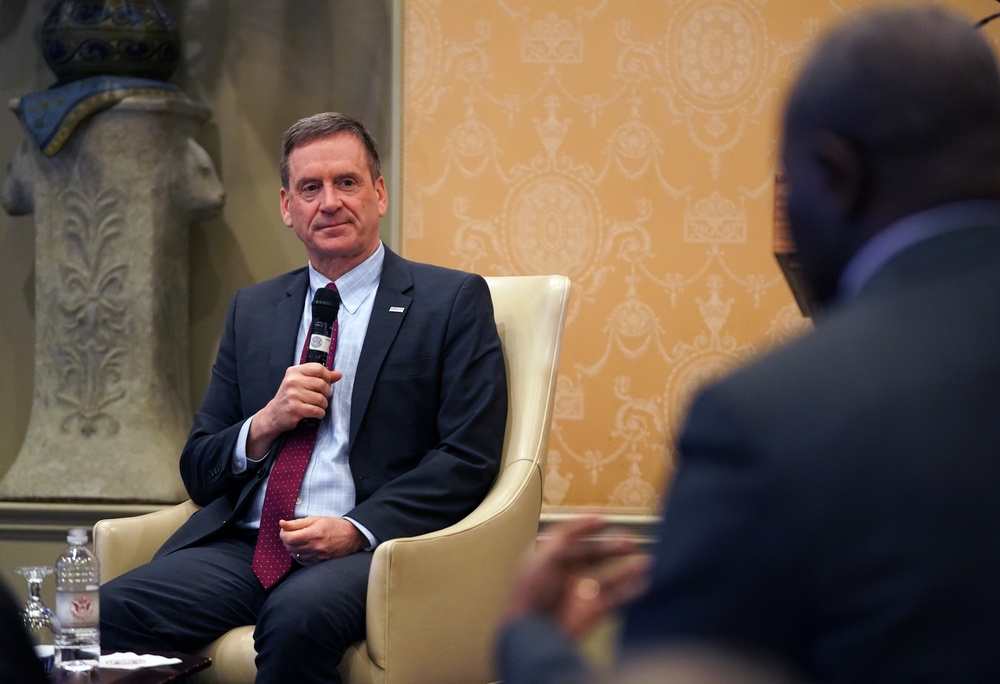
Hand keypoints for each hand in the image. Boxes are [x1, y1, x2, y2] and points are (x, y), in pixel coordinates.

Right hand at [247, 364, 341, 458]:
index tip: (327, 383)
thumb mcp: (301, 382)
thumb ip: (319, 377)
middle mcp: (292, 381)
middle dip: (327, 393)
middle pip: (322, 384)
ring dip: (323, 405)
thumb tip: (338, 374)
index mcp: (294, 371)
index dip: (327, 376)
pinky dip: (320, 413)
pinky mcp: (294, 408)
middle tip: (323, 397)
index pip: (318, 368)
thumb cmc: (290, 397)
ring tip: (318, 406)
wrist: (274, 414)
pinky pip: (316, 410)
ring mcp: (292, 395)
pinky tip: (316, 413)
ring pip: (320, 399)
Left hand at [279, 516, 366, 564]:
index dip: (283, 533)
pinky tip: (303, 549)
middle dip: (287, 540)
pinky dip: (299, 555)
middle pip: (290, 546)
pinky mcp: (320, 562)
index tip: (285, 529)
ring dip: (292, 548)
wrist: (352, 536)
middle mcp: (315, 547)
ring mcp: (317, 556)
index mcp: (313, 534)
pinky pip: (303, 561)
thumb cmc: (334, 525)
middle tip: (290, 533)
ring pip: (295, 555)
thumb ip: (297, 523)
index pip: (289, 537)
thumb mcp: (316, 519)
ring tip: (298, 540)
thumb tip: (282, 523)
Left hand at [505, 515, 651, 639]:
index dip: (587, 527)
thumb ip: (567, 535)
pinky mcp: (592, 610)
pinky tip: (643, 583)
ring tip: (645, 560)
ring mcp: (581, 592)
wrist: (534, 631)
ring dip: (626, 568)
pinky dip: (630, 591)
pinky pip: (615, 598)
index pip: (572, 538)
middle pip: (595, 555)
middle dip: (612, 547)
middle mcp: (567, 573)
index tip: (604, 519)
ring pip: (609, 576)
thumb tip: (588, 519)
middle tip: (630, 541)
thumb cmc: (532, 594)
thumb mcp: (545, 555)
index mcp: (552, 558)